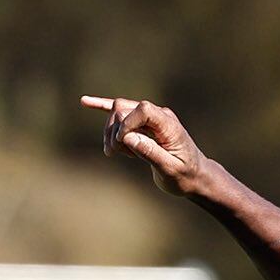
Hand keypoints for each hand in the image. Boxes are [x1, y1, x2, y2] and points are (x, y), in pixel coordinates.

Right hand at [80, 94, 204, 194]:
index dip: (127, 124)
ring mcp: (150, 118)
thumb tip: (129, 138)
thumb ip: (151, 153)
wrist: (194, 177)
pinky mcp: (142, 124)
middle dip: (115, 131)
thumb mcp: (170, 170)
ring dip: (110, 131)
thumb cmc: (185, 176)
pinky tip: (85, 102)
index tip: (123, 144)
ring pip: (118, 111)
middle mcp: (158, 116)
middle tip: (117, 154)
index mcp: (168, 124)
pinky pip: (121, 112)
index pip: (142, 110)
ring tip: (114, 152)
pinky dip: (102, 107)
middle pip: (124, 109)